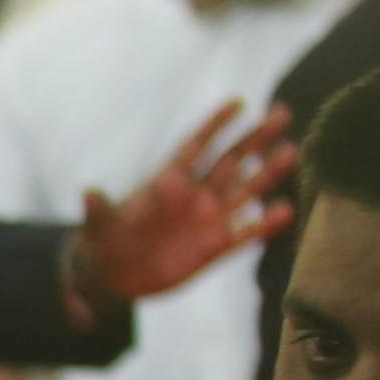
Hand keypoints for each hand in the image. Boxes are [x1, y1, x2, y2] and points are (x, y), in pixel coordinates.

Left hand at [70, 100, 297, 309]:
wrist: (114, 277)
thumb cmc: (103, 242)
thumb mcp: (97, 226)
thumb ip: (98, 209)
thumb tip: (87, 192)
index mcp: (166, 181)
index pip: (196, 146)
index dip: (215, 124)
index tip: (239, 102)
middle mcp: (193, 195)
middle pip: (229, 160)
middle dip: (254, 138)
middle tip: (282, 114)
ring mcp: (206, 220)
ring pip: (243, 191)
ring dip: (266, 173)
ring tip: (292, 152)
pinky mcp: (213, 249)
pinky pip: (244, 235)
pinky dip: (263, 224)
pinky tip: (285, 211)